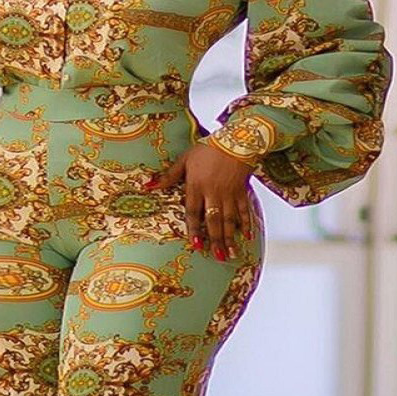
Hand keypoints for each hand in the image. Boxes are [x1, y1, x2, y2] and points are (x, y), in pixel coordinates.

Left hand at [145, 141, 255, 259]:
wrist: (236, 138)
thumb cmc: (208, 148)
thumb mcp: (186, 159)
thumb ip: (169, 176)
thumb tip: (150, 185)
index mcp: (197, 186)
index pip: (194, 212)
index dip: (194, 229)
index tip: (196, 244)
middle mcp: (213, 193)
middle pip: (213, 220)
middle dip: (215, 240)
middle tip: (217, 257)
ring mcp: (229, 193)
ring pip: (229, 219)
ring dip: (230, 237)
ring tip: (231, 253)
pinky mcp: (241, 191)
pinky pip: (244, 210)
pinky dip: (247, 223)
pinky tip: (247, 237)